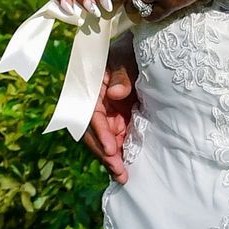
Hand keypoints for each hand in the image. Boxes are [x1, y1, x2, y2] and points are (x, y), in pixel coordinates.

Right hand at [83, 57, 137, 184]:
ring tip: (123, 177)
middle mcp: (94, 105)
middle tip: (118, 171)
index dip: (100, 133)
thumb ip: (121, 74)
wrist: (138, 52)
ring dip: (110, 159)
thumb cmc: (129, 52)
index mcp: (91, 89)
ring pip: (102, 141)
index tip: (110, 149)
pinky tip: (124, 170)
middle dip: (105, 154)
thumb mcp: (126, 58)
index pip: (91, 115)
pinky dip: (118, 155)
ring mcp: (105, 115)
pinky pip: (114, 141)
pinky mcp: (116, 121)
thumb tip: (116, 93)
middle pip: (93, 134)